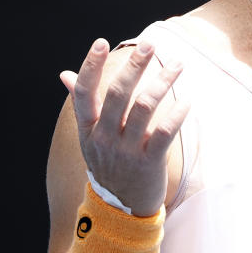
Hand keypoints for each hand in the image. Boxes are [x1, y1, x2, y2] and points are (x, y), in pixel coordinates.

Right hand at [60, 39, 189, 215]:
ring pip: (144, 107)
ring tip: (177, 65)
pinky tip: (187, 100)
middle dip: (134, 66)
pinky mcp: (149, 162)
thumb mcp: (89, 137)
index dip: (90, 66)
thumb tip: (65, 74)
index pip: (84, 93)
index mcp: (88, 129)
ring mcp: (126, 150)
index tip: (101, 42)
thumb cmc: (108, 164)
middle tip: (149, 45)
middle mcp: (104, 137)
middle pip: (118, 94)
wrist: (121, 210)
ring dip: (162, 82)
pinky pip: (165, 132)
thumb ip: (82, 104)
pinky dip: (177, 114)